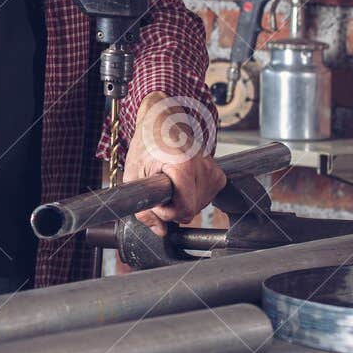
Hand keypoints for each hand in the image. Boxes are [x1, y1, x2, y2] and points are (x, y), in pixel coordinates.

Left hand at [126, 91, 224, 236]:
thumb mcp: (133, 175)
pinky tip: (182, 183)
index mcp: (183, 165)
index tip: (156, 199)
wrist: (162, 122)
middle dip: (173, 207)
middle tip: (160, 189)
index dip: (167, 211)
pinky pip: (207, 198)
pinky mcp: (218, 173)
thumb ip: (143, 207)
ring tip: (170, 181)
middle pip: (192, 210)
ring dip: (182, 201)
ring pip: (200, 206)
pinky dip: (192, 196)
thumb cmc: (146, 144)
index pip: (184, 208)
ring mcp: (213, 170)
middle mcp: (203, 166)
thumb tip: (160, 231)